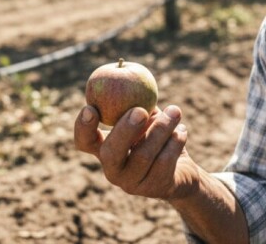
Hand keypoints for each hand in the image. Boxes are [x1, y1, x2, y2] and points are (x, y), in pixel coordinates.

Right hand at [74, 103, 198, 200]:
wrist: (182, 171)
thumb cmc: (158, 136)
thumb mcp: (147, 118)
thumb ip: (137, 103)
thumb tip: (131, 77)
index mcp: (104, 149)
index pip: (84, 142)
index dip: (83, 127)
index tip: (91, 108)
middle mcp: (113, 169)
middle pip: (110, 153)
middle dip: (125, 130)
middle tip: (139, 110)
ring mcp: (132, 183)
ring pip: (143, 155)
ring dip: (161, 128)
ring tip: (175, 111)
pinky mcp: (154, 188)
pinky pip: (164, 162)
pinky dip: (175, 142)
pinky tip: (182, 130)